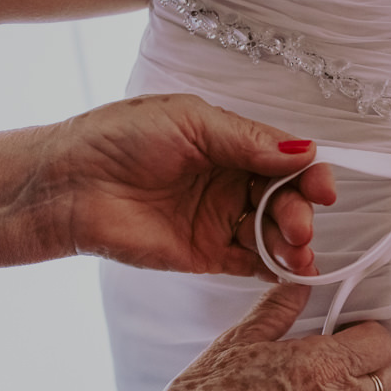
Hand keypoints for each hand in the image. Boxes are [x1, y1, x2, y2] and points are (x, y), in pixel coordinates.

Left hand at [44, 94, 335, 277]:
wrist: (68, 184)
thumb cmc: (118, 139)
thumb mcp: (190, 122)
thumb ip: (247, 140)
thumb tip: (303, 150)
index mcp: (232, 145)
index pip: (287, 161)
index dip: (309, 174)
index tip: (321, 188)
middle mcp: (233, 183)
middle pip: (286, 200)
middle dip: (299, 213)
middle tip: (298, 225)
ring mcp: (221, 220)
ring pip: (273, 233)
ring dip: (292, 243)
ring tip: (296, 252)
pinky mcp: (206, 254)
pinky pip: (251, 262)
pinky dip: (274, 267)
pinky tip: (288, 269)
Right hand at [139, 282, 390, 390]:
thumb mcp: (239, 342)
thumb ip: (277, 310)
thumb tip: (297, 285)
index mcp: (322, 365)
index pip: (380, 342)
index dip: (369, 328)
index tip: (350, 325)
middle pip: (388, 376)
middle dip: (374, 358)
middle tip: (346, 348)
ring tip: (336, 379)